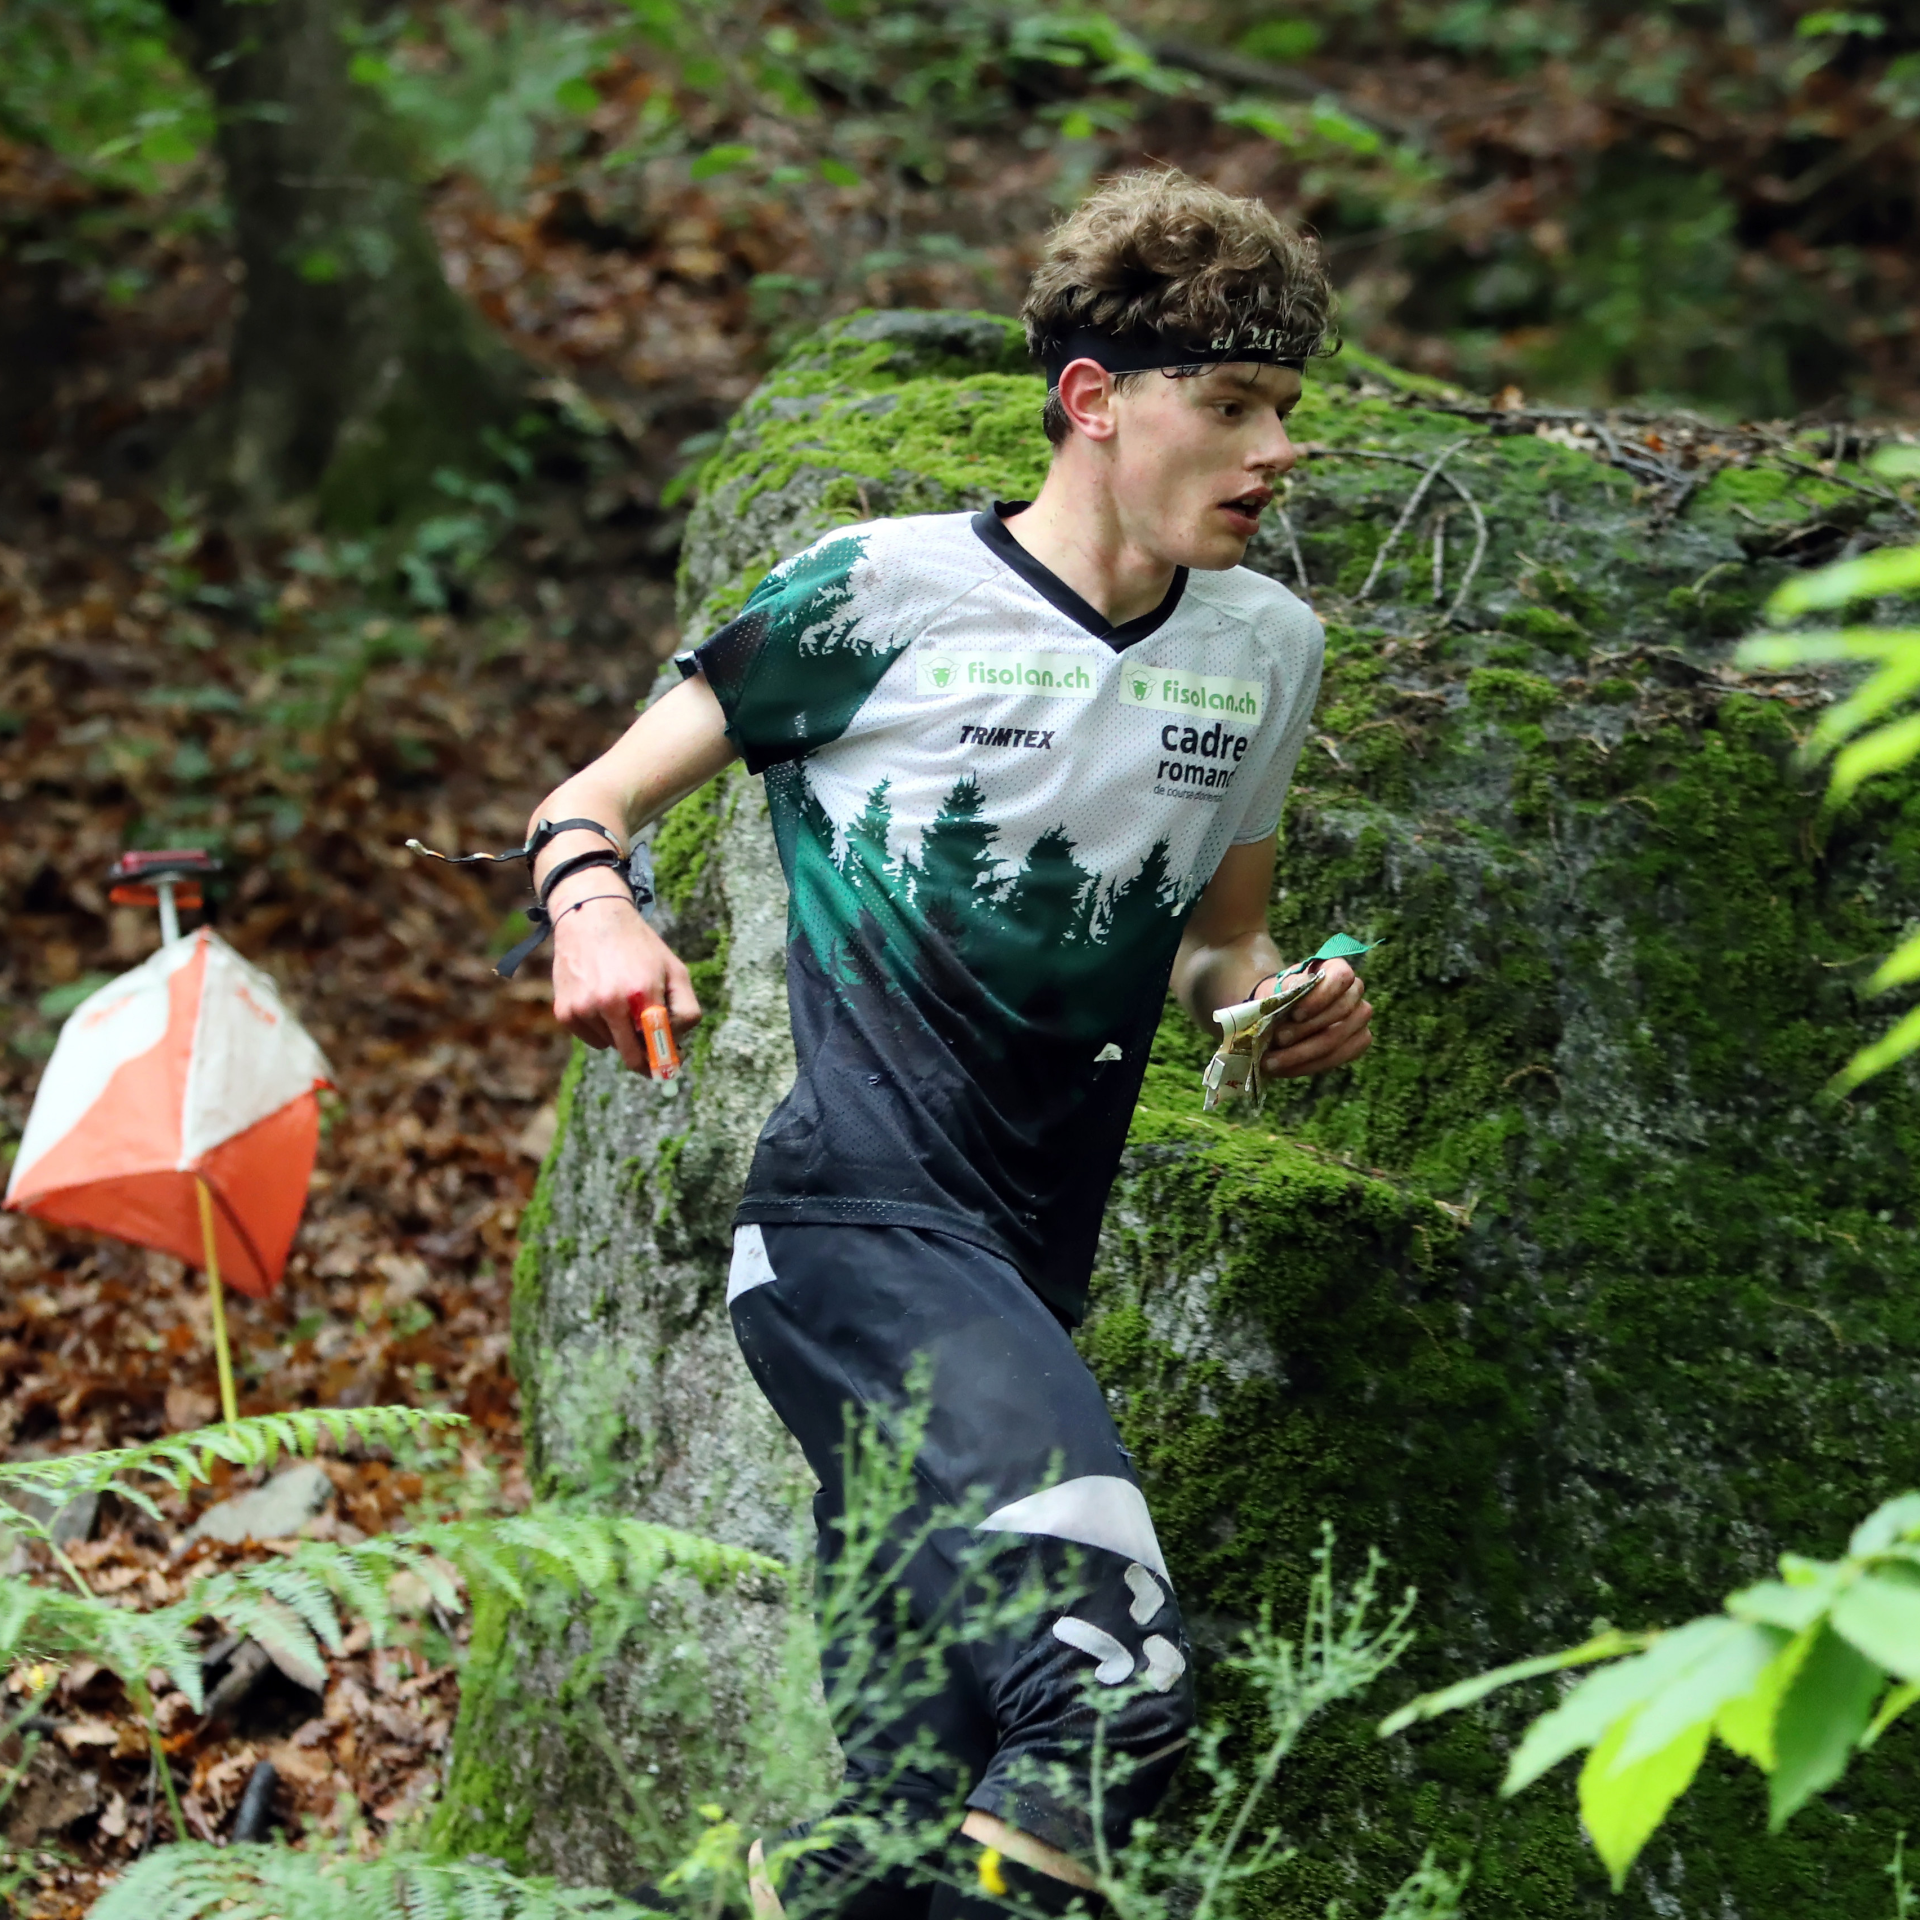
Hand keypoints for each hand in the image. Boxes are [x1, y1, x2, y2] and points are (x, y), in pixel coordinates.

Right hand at [550, 895, 701, 1073]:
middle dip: (644, 1058)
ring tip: (620, 1001)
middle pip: (631, 1056)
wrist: (591, 917)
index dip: (663, 1063)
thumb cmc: (639, 948)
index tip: (668, 1071)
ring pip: (612, 1046)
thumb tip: (677, 1045)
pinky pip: (592, 1040)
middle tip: (651, 1056)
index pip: (655, 1045)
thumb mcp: (674, 969)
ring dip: (621, 1034)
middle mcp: (609, 1002)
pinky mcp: (565, 1012)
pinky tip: (601, 1002)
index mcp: (641, 991)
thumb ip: (685, 1009)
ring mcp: (584, 1008)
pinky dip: (601, 1029)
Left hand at [1259, 958, 1372, 1079]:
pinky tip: (1286, 1068)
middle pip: (1341, 1012)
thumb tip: (1295, 992)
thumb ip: (1289, 989)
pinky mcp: (1357, 1042)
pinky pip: (1338, 1057)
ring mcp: (1360, 1019)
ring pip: (1339, 1040)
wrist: (1280, 1012)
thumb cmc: (1281, 996)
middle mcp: (1355, 992)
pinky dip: (1308, 1065)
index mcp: (1337, 970)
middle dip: (1306, 1030)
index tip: (1295, 1014)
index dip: (1321, 997)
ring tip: (1274, 1060)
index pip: (1341, 977)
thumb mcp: (1279, 988)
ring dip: (1304, 1053)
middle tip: (1278, 1038)